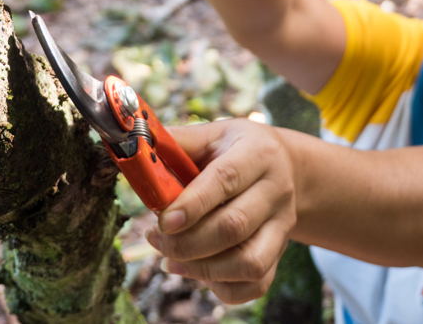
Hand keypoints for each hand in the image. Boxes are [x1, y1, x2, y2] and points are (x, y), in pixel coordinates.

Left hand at [145, 118, 295, 303]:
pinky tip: (197, 271)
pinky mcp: (280, 251)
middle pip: (234, 227)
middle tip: (156, 238)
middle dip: (186, 242)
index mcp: (258, 153)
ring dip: (202, 269)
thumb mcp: (213, 134)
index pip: (226, 179)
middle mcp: (277, 190)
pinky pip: (256, 283)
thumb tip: (136, 149)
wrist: (286, 166)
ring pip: (248, 263)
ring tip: (171, 260)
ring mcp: (282, 224)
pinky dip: (222, 287)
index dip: (192, 204)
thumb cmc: (236, 149)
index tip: (163, 221)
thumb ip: (177, 143)